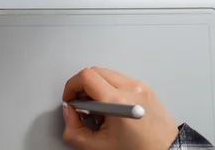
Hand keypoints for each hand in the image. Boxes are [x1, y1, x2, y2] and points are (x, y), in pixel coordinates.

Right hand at [62, 67, 177, 149]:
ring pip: (107, 74)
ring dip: (95, 87)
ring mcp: (140, 86)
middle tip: (80, 104)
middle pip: (95, 72)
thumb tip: (69, 112)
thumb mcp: (97, 147)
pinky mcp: (145, 88)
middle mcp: (131, 88)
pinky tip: (110, 108)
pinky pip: (120, 79)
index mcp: (118, 101)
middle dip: (82, 86)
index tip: (70, 97)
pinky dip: (109, 89)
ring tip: (97, 110)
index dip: (72, 85)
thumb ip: (74, 129)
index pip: (86, 77)